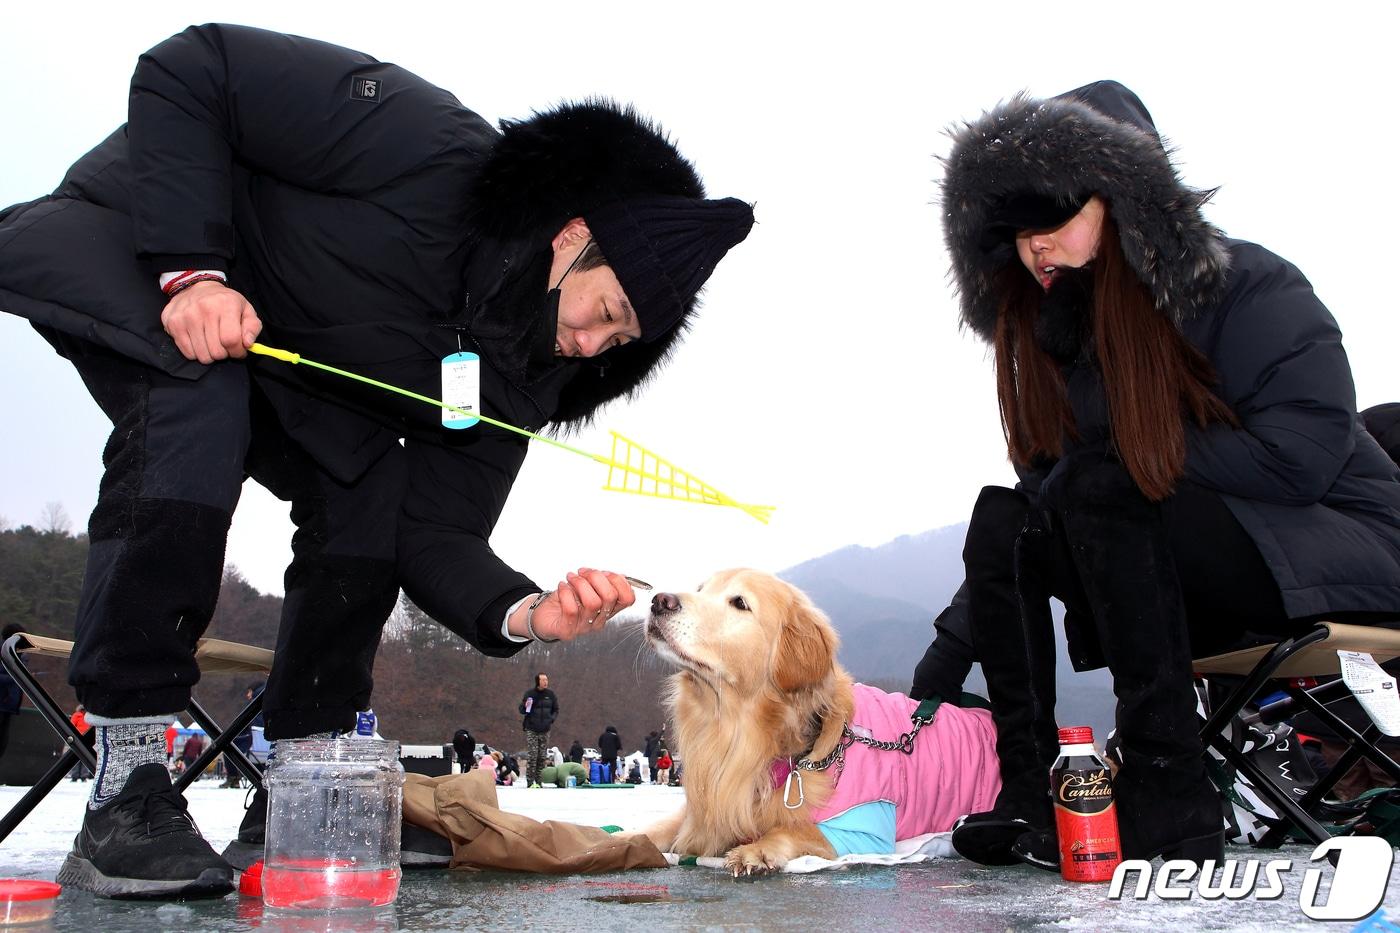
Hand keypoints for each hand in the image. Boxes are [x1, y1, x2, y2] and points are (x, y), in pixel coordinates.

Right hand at [161, 280, 261, 362]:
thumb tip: (248, 344)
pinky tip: (199, 340)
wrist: (197, 287)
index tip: (239, 351)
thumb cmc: (225, 303)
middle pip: (217, 352)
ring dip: (210, 354)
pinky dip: (196, 352)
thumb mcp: (246, 310)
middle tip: (224, 345)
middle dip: (224, 354)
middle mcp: (204, 308)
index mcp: (226, 304)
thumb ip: (252, 327)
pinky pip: (188, 353)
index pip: (231, 340)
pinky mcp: (173, 323)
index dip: (238, 351)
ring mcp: (186, 316)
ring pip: (202, 356)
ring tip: (212, 342)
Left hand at [511, 568, 636, 641]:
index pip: (628, 598)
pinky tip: (562, 587)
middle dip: (596, 577)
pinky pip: (572, 610)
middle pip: (610, 596)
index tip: (603, 572)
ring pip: (592, 602)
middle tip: (582, 573)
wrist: (543, 615)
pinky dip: (565, 592)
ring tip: (571, 578)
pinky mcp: (567, 631)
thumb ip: (600, 580)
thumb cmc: (566, 600)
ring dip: (580, 583)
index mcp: (608, 609)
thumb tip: (610, 574)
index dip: (619, 580)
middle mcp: (599, 620)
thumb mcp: (586, 587)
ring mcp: (584, 627)